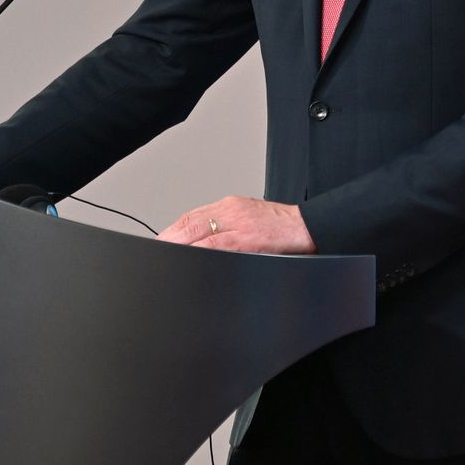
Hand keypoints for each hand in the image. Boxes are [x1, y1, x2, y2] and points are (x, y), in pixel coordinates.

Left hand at [157, 196, 316, 253]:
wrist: (310, 226)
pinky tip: (187, 257)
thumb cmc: (283, 227)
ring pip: (198, 231)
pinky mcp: (246, 238)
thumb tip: (206, 242)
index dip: (173, 229)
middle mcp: (231, 211)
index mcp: (231, 206)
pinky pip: (216, 243)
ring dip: (177, 244)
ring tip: (163, 254)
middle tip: (154, 250)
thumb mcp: (252, 219)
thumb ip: (229, 227)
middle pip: (190, 222)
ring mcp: (238, 223)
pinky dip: (198, 250)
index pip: (193, 215)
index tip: (161, 241)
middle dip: (169, 237)